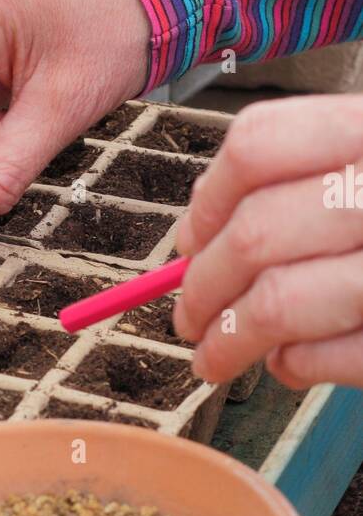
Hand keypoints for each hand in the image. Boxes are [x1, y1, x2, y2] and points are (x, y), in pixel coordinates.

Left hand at [174, 94, 362, 388]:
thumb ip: (307, 179)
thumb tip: (197, 230)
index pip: (258, 147)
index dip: (206, 202)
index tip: (189, 242)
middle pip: (255, 233)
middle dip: (201, 288)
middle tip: (188, 317)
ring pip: (279, 303)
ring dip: (228, 341)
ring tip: (215, 357)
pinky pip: (327, 358)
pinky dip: (292, 368)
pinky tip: (290, 365)